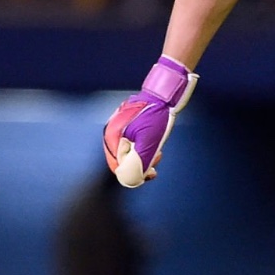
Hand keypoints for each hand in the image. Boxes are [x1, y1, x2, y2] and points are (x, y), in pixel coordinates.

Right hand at [103, 56, 197, 187]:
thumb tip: (130, 181)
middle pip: (122, 159)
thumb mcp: (148, 142)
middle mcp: (111, 132)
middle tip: (157, 159)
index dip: (134, 174)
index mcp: (112, 137)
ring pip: (129, 151)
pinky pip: (133, 142)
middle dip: (140, 164)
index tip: (151, 173)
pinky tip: (155, 144)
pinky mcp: (128, 123)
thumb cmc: (155, 116)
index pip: (118, 166)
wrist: (163, 93)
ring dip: (144, 156)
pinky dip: (143, 147)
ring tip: (158, 152)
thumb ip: (138, 162)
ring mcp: (119, 127)